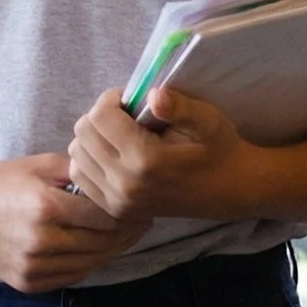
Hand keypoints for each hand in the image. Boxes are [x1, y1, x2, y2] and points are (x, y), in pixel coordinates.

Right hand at [0, 154, 146, 293]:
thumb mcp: (38, 165)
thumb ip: (78, 171)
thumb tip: (115, 176)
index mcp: (46, 207)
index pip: (105, 215)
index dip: (129, 212)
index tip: (143, 204)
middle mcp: (41, 241)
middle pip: (103, 243)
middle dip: (128, 233)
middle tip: (143, 221)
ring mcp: (32, 266)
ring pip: (90, 264)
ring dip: (112, 251)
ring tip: (125, 237)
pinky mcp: (26, 283)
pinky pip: (70, 277)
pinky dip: (88, 264)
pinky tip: (97, 250)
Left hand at [67, 87, 249, 223]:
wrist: (229, 189)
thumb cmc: (218, 148)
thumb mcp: (207, 120)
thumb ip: (178, 106)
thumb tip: (152, 95)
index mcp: (145, 160)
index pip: (100, 117)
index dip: (111, 99)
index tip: (129, 99)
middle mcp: (124, 184)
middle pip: (82, 135)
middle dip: (99, 116)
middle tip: (123, 115)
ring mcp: (117, 201)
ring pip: (76, 156)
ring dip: (92, 138)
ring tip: (118, 135)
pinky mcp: (115, 211)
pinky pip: (81, 178)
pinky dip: (90, 160)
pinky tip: (113, 154)